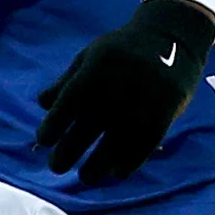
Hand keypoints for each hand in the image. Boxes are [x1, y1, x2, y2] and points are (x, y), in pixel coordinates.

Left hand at [35, 0, 214, 186]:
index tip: (44, 140)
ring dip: (95, 168)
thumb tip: (42, 104)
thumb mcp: (90, 56)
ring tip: (86, 176)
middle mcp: (113, 93)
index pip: (65, 108)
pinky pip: (141, 149)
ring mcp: (138, 108)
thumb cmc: (122, 50)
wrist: (171, 38)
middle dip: (65, 155)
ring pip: (111, 149)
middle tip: (56, 166)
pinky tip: (117, 172)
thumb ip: (66, 81)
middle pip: (83, 134)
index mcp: (93, 75)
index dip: (51, 128)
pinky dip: (128, 164)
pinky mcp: (161, 117)